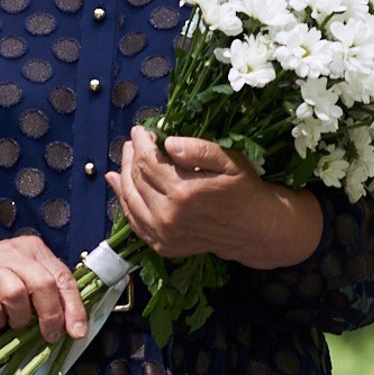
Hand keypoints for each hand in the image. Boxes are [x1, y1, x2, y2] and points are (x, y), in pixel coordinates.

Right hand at [0, 224, 87, 341]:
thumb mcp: (24, 272)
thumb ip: (47, 290)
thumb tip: (72, 322)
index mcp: (34, 249)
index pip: (62, 277)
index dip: (73, 307)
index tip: (77, 331)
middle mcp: (14, 253)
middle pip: (43, 284)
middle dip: (51, 315)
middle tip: (50, 335)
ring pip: (17, 295)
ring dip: (20, 318)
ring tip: (14, 321)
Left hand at [107, 125, 322, 269]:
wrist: (255, 230)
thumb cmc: (243, 190)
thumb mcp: (229, 161)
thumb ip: (199, 149)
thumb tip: (168, 142)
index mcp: (183, 192)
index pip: (147, 161)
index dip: (141, 142)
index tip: (141, 129)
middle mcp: (168, 216)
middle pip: (136, 179)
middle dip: (131, 156)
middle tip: (134, 141)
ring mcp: (163, 234)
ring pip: (129, 199)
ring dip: (124, 175)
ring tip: (127, 158)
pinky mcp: (162, 245)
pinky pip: (134, 221)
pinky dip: (124, 201)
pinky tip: (119, 184)